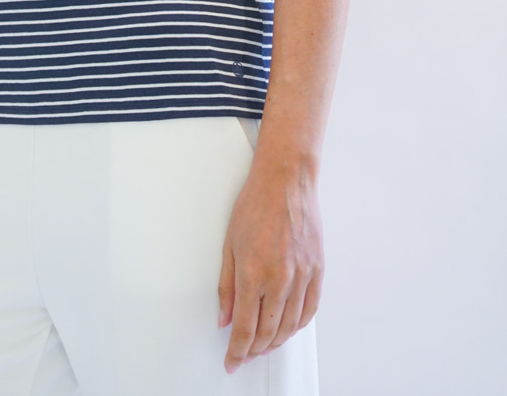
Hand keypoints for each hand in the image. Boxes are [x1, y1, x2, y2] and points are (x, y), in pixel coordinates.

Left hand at [216, 154, 323, 372]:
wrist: (286, 180)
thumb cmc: (255, 204)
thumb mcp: (229, 244)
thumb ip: (226, 286)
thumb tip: (224, 318)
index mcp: (253, 273)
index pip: (245, 328)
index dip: (237, 351)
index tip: (232, 361)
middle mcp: (280, 279)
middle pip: (268, 332)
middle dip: (254, 349)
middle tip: (244, 353)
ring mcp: (302, 276)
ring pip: (290, 326)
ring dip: (276, 342)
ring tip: (264, 345)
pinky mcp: (317, 269)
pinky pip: (310, 310)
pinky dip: (299, 325)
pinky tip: (289, 328)